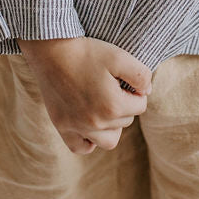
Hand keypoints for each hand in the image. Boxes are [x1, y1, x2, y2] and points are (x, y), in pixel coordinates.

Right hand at [16, 35, 152, 154]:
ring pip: (108, 140)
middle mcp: (96, 123)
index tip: (124, 79)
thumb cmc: (87, 52)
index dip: (136, 91)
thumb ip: (141, 75)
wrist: (51, 51)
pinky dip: (89, 140)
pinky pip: (82, 147)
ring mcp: (77, 127)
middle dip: (124, 106)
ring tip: (104, 106)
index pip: (140, 106)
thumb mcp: (119, 56)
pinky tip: (89, 124)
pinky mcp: (62, 127)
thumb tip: (146, 92)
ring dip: (112, 126)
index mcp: (113, 106)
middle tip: (112, 87)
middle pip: (125, 122)